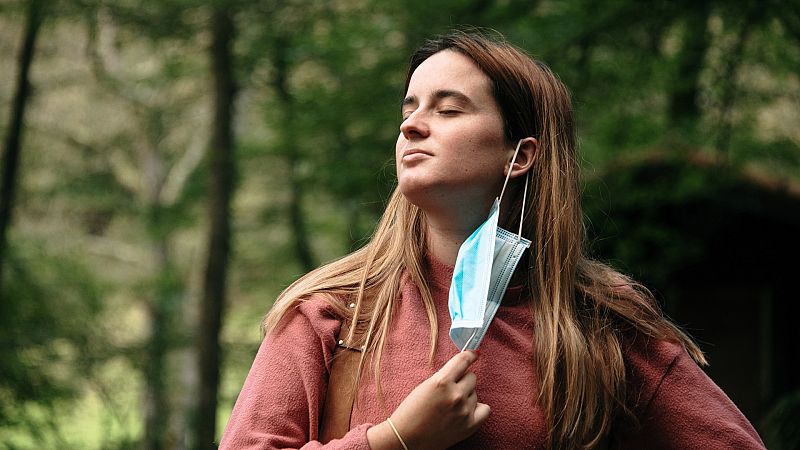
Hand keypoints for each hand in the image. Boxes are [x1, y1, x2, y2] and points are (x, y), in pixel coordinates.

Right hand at [368, 351, 489, 449]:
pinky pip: (485, 409)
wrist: (406, 439)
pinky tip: (467, 410)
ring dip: (466, 396)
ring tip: (451, 405)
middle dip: (463, 380)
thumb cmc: (411, 412)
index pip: (463, 361)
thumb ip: (444, 377)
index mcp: (441, 382)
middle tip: (451, 389)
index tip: (474, 353)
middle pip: (472, 377)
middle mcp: (455, 395)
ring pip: (475, 393)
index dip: (470, 355)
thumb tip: (462, 368)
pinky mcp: (469, 426)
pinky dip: (478, 408)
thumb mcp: (425, 386)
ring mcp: (464, 411)